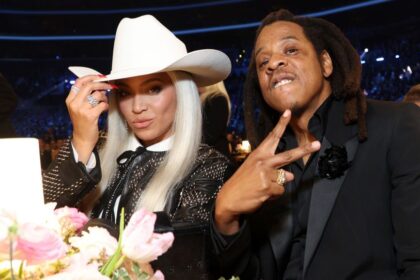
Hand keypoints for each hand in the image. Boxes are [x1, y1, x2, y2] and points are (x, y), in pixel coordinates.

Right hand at [66, 75, 112, 163]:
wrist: (82, 138)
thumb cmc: (83, 122)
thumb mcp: (78, 108)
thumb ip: (84, 96)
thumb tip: (98, 84)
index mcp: (70, 100)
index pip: (78, 82)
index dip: (90, 77)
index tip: (100, 77)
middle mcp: (74, 103)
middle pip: (89, 86)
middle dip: (101, 84)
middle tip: (109, 86)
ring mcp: (81, 110)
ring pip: (97, 95)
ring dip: (105, 97)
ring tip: (104, 102)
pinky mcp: (90, 116)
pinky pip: (103, 104)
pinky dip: (106, 105)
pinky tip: (104, 110)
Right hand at [215, 110, 320, 234]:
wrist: (229, 199)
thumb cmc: (242, 184)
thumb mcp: (255, 171)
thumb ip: (273, 170)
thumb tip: (290, 176)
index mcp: (258, 154)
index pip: (272, 137)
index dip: (281, 124)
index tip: (288, 112)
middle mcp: (263, 161)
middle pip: (288, 155)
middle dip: (304, 150)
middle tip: (317, 144)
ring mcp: (265, 174)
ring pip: (285, 179)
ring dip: (276, 186)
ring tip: (261, 188)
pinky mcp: (268, 187)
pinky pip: (280, 191)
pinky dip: (274, 195)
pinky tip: (262, 195)